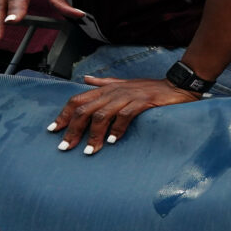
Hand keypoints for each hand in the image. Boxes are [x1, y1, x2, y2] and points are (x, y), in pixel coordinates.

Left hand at [49, 77, 200, 154]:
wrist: (177, 85)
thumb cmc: (151, 87)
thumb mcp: (124, 83)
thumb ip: (103, 83)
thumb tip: (85, 80)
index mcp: (107, 88)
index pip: (77, 100)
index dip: (63, 115)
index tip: (54, 130)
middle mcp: (114, 91)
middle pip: (85, 110)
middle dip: (73, 130)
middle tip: (66, 147)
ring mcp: (128, 96)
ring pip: (101, 115)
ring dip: (93, 135)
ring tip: (89, 150)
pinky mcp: (142, 102)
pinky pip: (124, 116)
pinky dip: (116, 129)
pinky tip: (112, 141)